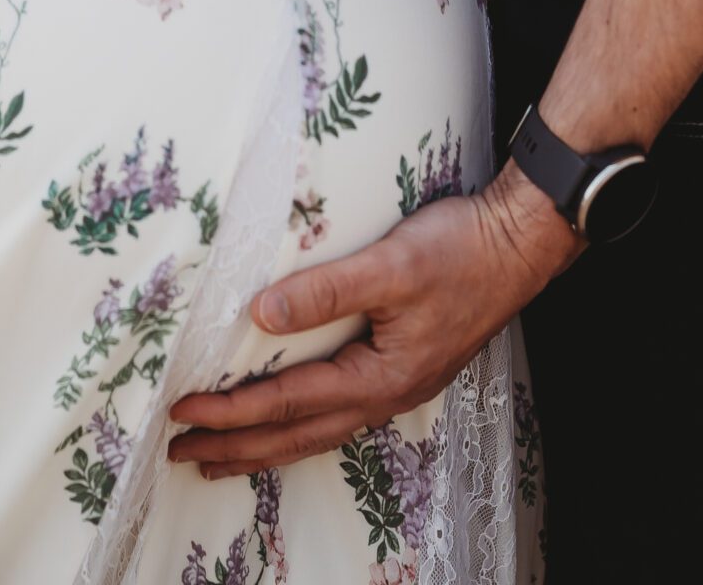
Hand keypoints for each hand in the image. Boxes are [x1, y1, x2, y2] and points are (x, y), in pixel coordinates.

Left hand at [166, 166, 579, 475]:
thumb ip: (327, 289)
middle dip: (236, 448)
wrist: (520, 244)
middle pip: (295, 435)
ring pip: (316, 432)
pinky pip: (337, 414)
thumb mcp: (392, 264)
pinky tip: (290, 422)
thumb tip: (262, 312)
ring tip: (222, 457)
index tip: (182, 410)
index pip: (285, 401)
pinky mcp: (403, 368)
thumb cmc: (462, 250)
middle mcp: (385, 395)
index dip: (230, 409)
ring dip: (264, 445)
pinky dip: (299, 426)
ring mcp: (396, 386)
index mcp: (378, 377)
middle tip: (182, 454)